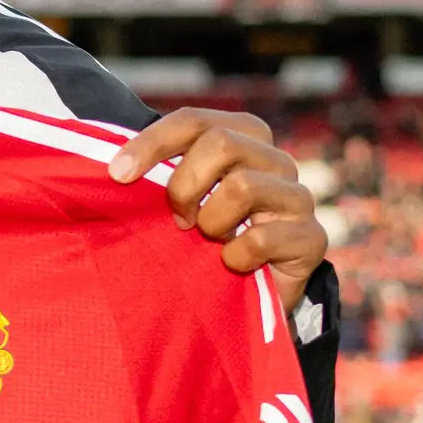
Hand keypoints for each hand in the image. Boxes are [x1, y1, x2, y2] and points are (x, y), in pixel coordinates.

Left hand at [110, 107, 328, 295]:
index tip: (117, 174)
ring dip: (211, 223)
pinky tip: (233, 266)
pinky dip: (234, 258)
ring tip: (211, 242)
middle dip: (184, 185)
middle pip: (221, 143)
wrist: (246, 301)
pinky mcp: (311, 238)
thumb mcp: (178, 203)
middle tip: (178, 220)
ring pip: (241, 187)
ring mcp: (298, 197)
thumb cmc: (203, 243)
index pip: (194, 121)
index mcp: (244, 138)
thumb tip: (111, 167)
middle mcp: (275, 160)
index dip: (152, 143)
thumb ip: (157, 175)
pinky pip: (259, 239)